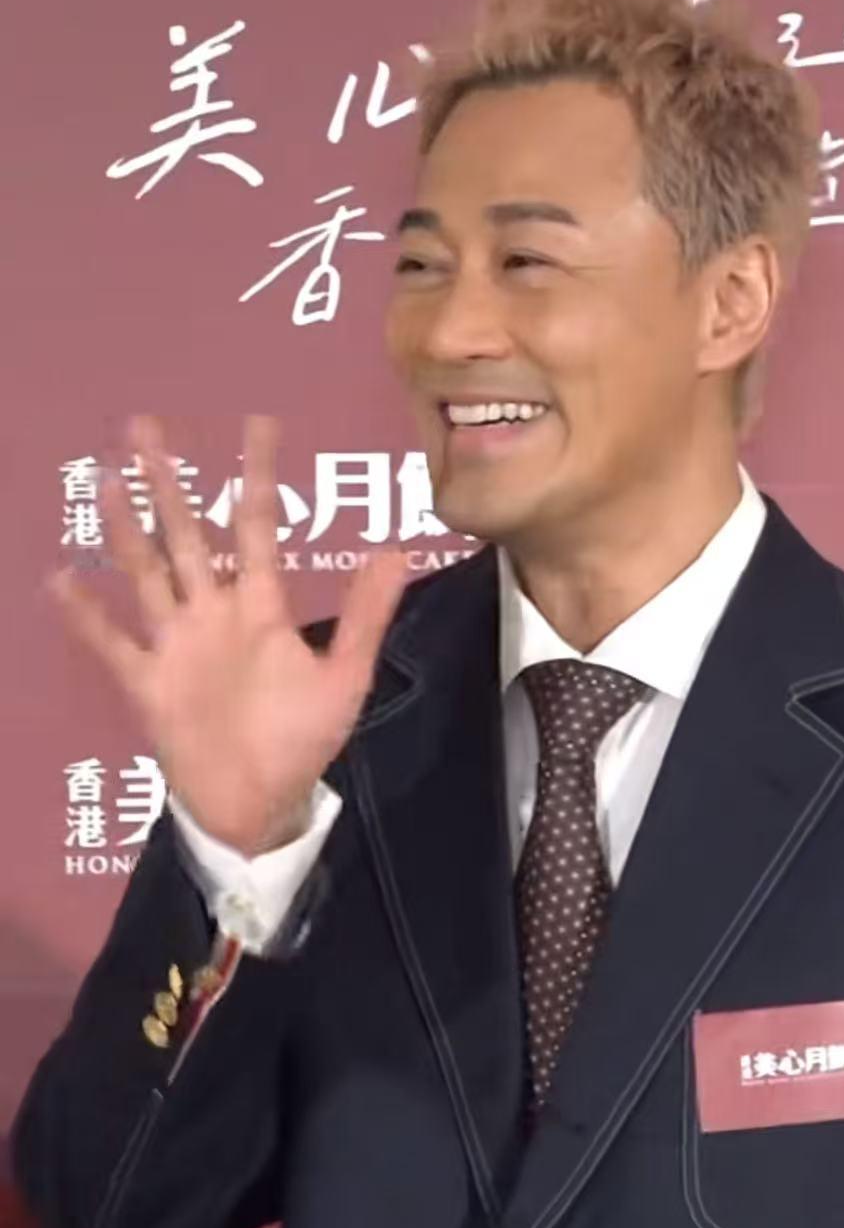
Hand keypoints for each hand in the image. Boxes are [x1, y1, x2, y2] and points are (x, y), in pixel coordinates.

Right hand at [48, 414, 409, 854]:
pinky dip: (86, 613)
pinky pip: (110, 642)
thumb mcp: (344, 676)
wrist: (261, 802)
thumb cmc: (303, 739)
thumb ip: (365, 615)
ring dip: (126, 527)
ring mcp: (176, 644)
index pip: (256, 526)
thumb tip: (398, 550)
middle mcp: (213, 613)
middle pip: (187, 535)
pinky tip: (60, 576)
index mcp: (261, 607)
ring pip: (146, 572)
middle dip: (169, 484)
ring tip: (106, 478)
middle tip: (145, 428)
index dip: (256, 476)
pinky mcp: (147, 682)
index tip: (257, 424)